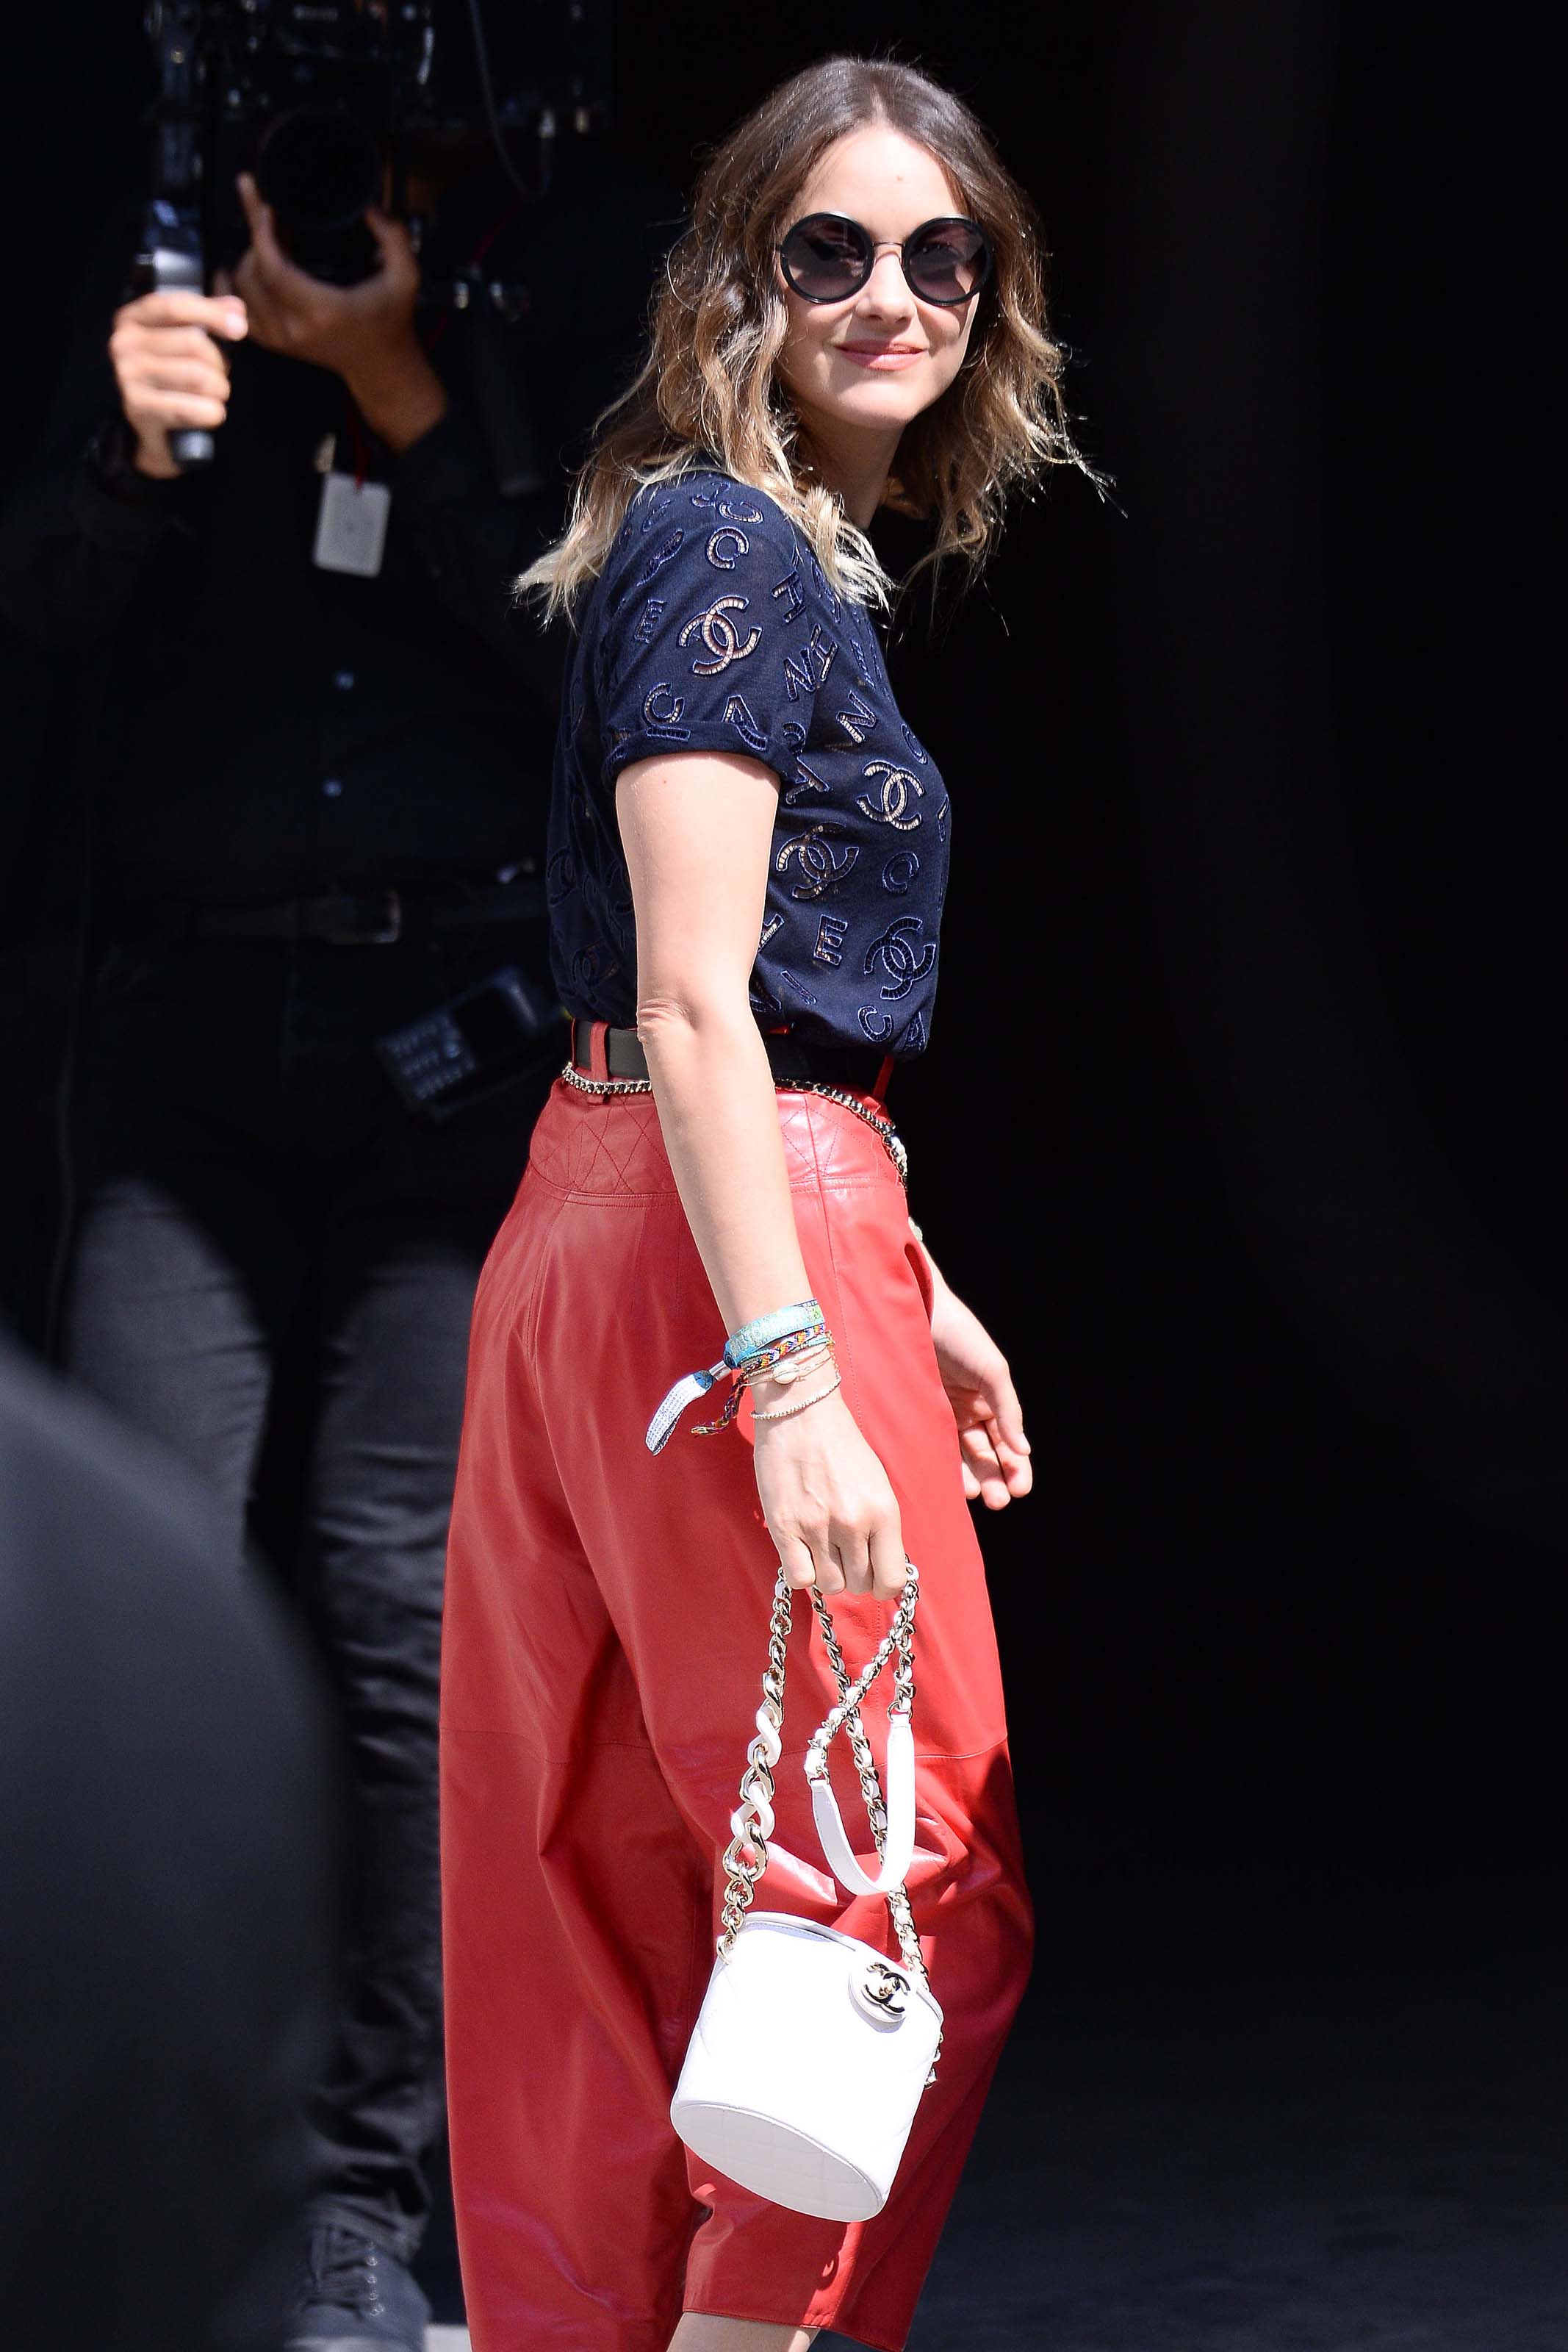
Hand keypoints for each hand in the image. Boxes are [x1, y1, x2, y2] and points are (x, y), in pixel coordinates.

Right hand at [108, 289, 247, 477]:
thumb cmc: (170, 378)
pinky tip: (209, 413)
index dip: (211, 313)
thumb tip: (236, 309)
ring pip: (197, 376)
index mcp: (132, 319)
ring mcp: (128, 377)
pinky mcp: (140, 409)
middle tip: (219, 375)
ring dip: (219, 389)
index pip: (174, 306)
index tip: (240, 327)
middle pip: (193, 343)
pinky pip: (195, 409)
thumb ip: (207, 318)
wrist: (152, 429)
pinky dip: (213, 413)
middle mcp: (124, 344)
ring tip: (214, 394)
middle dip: (219, 363)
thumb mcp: (182, 340)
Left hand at [227, 173, 446, 450]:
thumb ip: (394, 238)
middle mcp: (295, 328)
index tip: (267, 208)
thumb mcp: (406, 278)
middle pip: (251, 274)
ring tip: (267, 243)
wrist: (380, 366)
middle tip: (272, 222)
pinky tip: (235, 269)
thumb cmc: (390, 321)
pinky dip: (232, 288)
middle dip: (256, 242)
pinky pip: (238, 312)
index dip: (262, 234)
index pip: (273, 269)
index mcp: (323, 310)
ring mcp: (281, 338)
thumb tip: (369, 208)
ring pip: (241, 289)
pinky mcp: (275, 342)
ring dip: (248, 260)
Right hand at [752, 1387, 907, 1600]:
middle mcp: (853, 1523)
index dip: (883, 1584)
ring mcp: (817, 1527)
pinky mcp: (784, 1527)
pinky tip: (802, 1550)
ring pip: (830, 1585)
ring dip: (828, 1572)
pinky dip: (803, 1571)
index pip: (892, 1580)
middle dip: (854, 1574)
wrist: (801, 1412)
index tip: (874, 1574)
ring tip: (822, 1547)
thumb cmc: (841, 1445)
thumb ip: (880, 1526)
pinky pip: (801, 1577)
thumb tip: (880, 1568)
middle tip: (843, 1552)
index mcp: (883, 1511)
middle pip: (859, 1584)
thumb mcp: (876, 1484)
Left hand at [926, 1273, 1031, 1508]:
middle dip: (995, 1479)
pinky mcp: (915, 1417)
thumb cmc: (960, 1334)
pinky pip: (932, 1448)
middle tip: (998, 1501)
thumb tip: (1024, 1450)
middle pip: (986, 1455)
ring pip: (960, 1458)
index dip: (1017, 1467)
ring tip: (976, 1496)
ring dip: (971, 1479)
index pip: (1008, 1443)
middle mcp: (967, 1412)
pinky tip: (952, 1483)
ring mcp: (941, 1417)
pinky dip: (944, 1467)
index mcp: (991, 1401)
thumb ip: (1008, 1411)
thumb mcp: (992, 1370)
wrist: (914, 1310)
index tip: (1020, 1489)